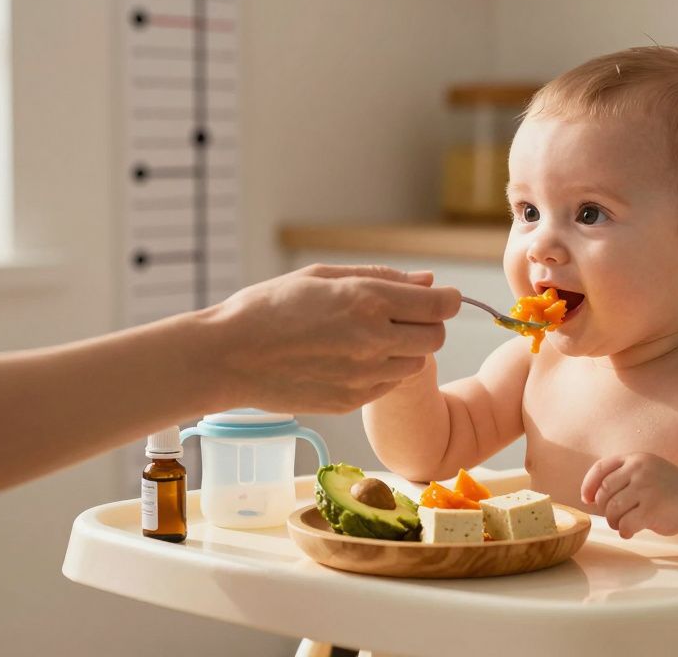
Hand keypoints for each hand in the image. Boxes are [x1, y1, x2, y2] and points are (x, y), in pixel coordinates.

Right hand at [204, 264, 460, 412]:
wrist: (229, 357)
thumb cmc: (270, 307)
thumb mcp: (323, 276)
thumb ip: (381, 278)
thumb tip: (428, 282)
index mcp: (367, 301)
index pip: (440, 305)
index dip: (448, 299)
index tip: (441, 297)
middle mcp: (373, 340)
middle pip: (435, 337)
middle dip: (428, 324)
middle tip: (403, 316)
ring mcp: (364, 376)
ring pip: (415, 364)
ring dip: (405, 350)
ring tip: (368, 337)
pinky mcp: (352, 401)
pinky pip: (388, 384)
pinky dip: (383, 371)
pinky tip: (351, 358)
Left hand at [580, 452, 677, 538]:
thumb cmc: (663, 488)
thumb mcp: (643, 470)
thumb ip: (620, 475)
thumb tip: (589, 496)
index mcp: (634, 459)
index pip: (600, 469)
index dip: (588, 486)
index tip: (586, 499)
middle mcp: (639, 470)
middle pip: (604, 492)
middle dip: (603, 508)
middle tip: (613, 516)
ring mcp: (646, 489)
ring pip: (612, 509)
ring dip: (613, 521)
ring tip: (622, 524)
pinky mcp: (653, 509)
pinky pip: (625, 524)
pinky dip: (623, 531)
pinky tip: (630, 531)